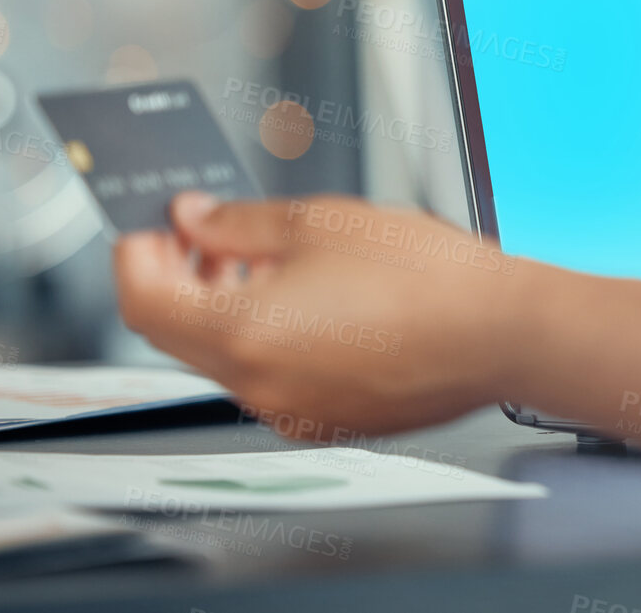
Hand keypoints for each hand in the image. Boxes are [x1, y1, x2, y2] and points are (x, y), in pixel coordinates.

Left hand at [114, 193, 522, 437]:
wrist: (503, 333)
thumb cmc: (431, 279)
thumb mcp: (322, 220)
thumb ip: (240, 222)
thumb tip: (195, 220)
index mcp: (243, 333)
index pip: (142, 299)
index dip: (136, 255)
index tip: (150, 229)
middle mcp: (259, 387)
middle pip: (179, 333)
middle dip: (183, 278)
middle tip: (205, 234)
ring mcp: (293, 412)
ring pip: (228, 357)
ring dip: (228, 307)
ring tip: (270, 260)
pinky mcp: (329, 420)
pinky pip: (275, 379)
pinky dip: (273, 339)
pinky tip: (314, 299)